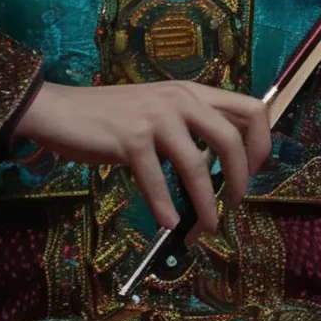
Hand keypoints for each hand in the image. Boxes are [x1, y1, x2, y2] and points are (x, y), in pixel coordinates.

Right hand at [13, 80, 270, 239]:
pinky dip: (165, 206)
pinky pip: (156, 180)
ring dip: (205, 203)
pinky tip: (170, 224)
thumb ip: (189, 127)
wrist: (59, 109)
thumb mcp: (160, 110)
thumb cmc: (111, 115)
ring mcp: (155, 119)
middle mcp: (181, 101)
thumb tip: (216, 164)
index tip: (253, 170)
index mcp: (194, 93)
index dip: (261, 141)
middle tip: (235, 203)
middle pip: (231, 138)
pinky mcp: (130, 140)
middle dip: (240, 177)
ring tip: (208, 227)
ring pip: (196, 165)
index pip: (251, 108)